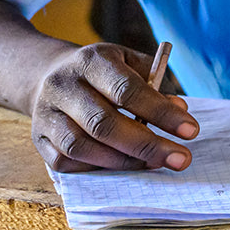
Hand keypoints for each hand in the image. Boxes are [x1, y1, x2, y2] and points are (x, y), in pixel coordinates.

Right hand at [30, 43, 198, 172]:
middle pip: (104, 123)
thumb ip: (154, 84)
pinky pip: (66, 162)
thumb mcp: (128, 62)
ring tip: (156, 164)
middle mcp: (64, 86)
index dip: (160, 112)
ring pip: (82, 146)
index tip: (191, 130)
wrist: (47, 74)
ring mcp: (46, 114)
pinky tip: (124, 166)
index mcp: (91, 61)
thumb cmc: (102, 71)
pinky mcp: (38, 139)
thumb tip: (179, 111)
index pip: (127, 89)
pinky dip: (97, 168)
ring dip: (123, 161)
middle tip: (180, 158)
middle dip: (147, 145)